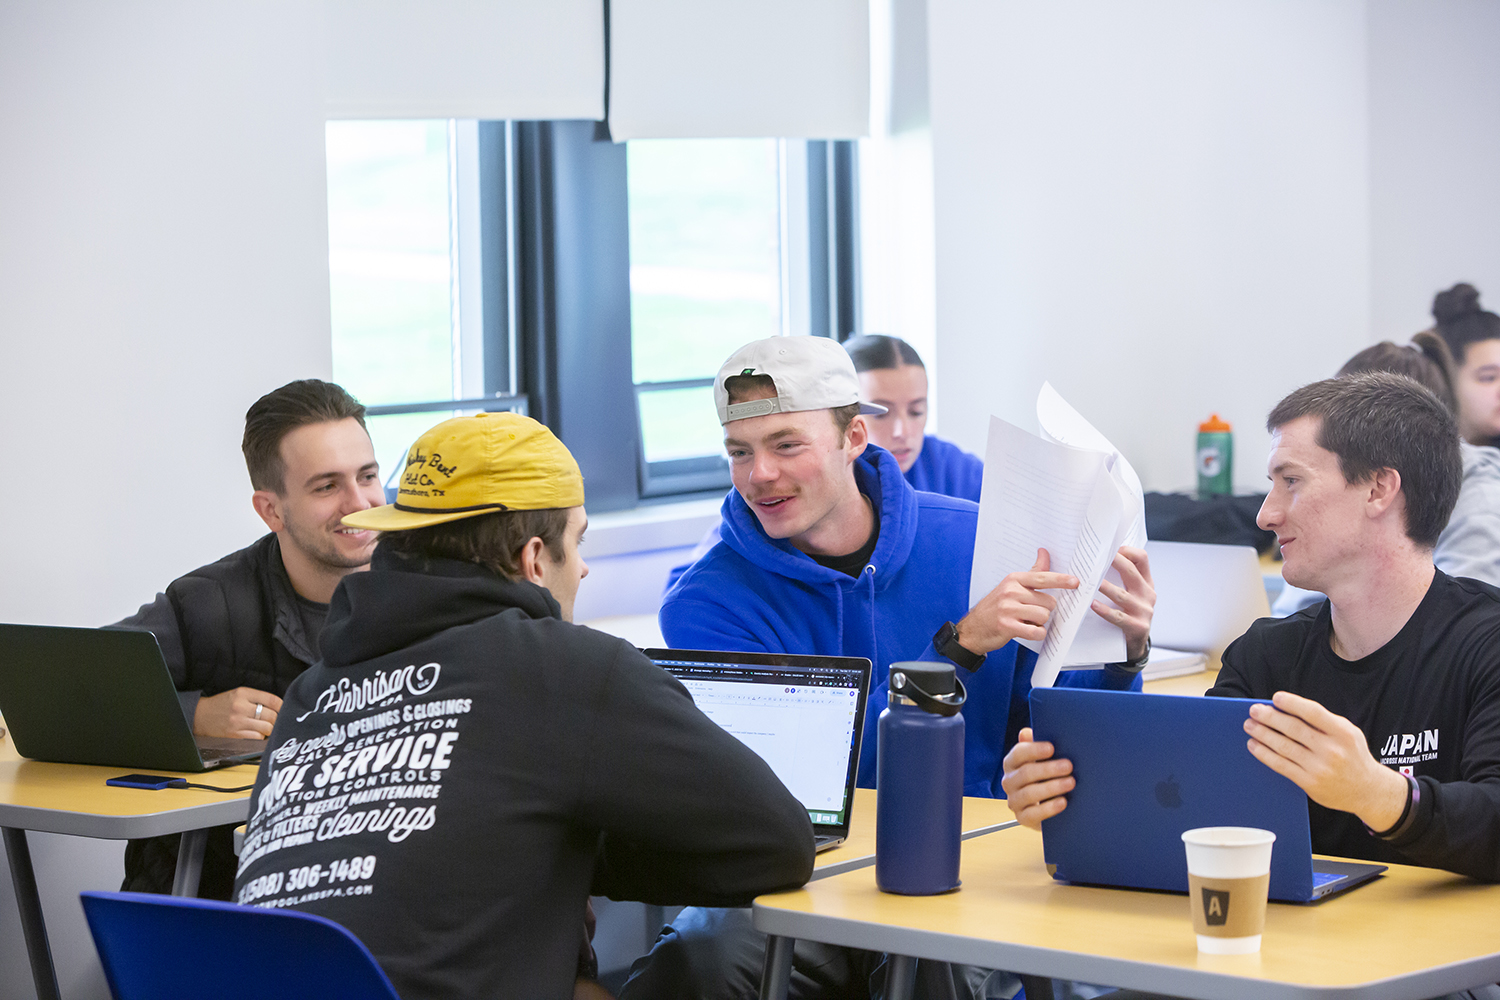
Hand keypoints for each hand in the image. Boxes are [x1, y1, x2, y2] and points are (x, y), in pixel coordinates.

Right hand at [193, 687, 281, 738]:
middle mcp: (241, 707)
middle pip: (272, 715)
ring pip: (267, 728)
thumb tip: (278, 707)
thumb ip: (256, 697)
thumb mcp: (238, 694)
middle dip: (276, 719)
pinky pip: (257, 738)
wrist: (200, 715)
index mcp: (243, 693)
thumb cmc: (222, 704)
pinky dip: (260, 737)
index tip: (282, 710)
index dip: (282, 706)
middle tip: (274, 721)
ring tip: (265, 727)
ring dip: (269, 729)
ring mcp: (237, 722)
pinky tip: (256, 733)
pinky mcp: (234, 734)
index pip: (272, 700)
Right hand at [956, 549, 1078, 654]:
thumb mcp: (1011, 586)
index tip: (1075, 582)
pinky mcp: (1007, 626)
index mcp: (1014, 580)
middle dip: (1045, 610)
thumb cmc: (995, 607)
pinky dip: (1036, 633)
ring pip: (1044, 616)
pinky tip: (1026, 631)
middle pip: (1048, 602)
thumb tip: (1044, 552)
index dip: (1061, 580)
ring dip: (1039, 623)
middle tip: (1030, 612)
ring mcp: (1008, 609)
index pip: (1042, 577)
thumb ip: (1032, 572)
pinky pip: (1036, 631)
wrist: (973, 628)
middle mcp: (1011, 592)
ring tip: (1025, 621)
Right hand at [1001, 727, 1074, 829]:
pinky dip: (1049, 808)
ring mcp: (1014, 801)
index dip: (1034, 750)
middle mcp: (1009, 782)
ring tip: (1070, 783)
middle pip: (1026, 773)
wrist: (1048, 807)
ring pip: (1029, 793)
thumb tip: (1026, 732)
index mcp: (1012, 764)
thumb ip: (1036, 747)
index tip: (1052, 748)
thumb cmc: (1045, 778)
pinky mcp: (1022, 818)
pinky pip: (1033, 814)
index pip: (1018, 754)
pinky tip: (1063, 802)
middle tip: (1068, 766)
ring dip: (1052, 787)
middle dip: (1049, 769)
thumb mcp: (1043, 761)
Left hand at [1090, 545, 1154, 661]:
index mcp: (1146, 582)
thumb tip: (1097, 559)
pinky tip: (1092, 604)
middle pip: (1131, 572)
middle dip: (1114, 562)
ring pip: (1121, 595)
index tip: (1109, 548)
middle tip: (1096, 557)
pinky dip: (1104, 610)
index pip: (1142, 558)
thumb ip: (1121, 578)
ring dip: (1103, 587)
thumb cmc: (1127, 613)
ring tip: (1088, 581)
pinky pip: (1118, 617)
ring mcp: (1144, 611)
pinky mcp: (1138, 626)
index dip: (1127, 550)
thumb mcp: (1131, 594)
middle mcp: (1148, 594)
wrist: (1135, 644)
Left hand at [1244, 692, 1407, 830]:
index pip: (1314, 713)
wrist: (1368, 791)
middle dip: (1269, 717)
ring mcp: (1320, 768)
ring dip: (1262, 734)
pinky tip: (1254, 745)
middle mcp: (1332, 750)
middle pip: (1294, 729)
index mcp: (1343, 733)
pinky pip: (1281, 765)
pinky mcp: (1309, 782)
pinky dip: (1264, 754)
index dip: (1292, 703)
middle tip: (1254, 710)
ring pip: (1284, 746)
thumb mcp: (1348, 733)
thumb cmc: (1353, 756)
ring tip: (1249, 725)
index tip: (1276, 697)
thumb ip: (1323, 722)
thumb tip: (1287, 709)